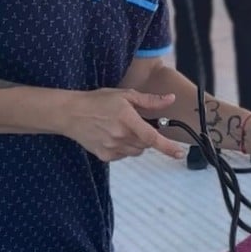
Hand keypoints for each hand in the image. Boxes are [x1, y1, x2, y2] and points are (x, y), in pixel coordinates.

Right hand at [62, 89, 185, 161]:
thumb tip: (170, 99)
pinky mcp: (105, 156)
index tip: (179, 153)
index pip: (152, 138)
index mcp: (127, 120)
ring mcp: (112, 148)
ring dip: (136, 143)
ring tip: (122, 129)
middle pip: (146, 144)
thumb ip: (150, 100)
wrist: (71, 114)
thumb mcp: (125, 95)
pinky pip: (123, 155)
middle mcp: (120, 136)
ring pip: (136, 151)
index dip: (167, 147)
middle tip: (135, 123)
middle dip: (146, 136)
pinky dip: (124, 148)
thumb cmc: (98, 101)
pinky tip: (113, 136)